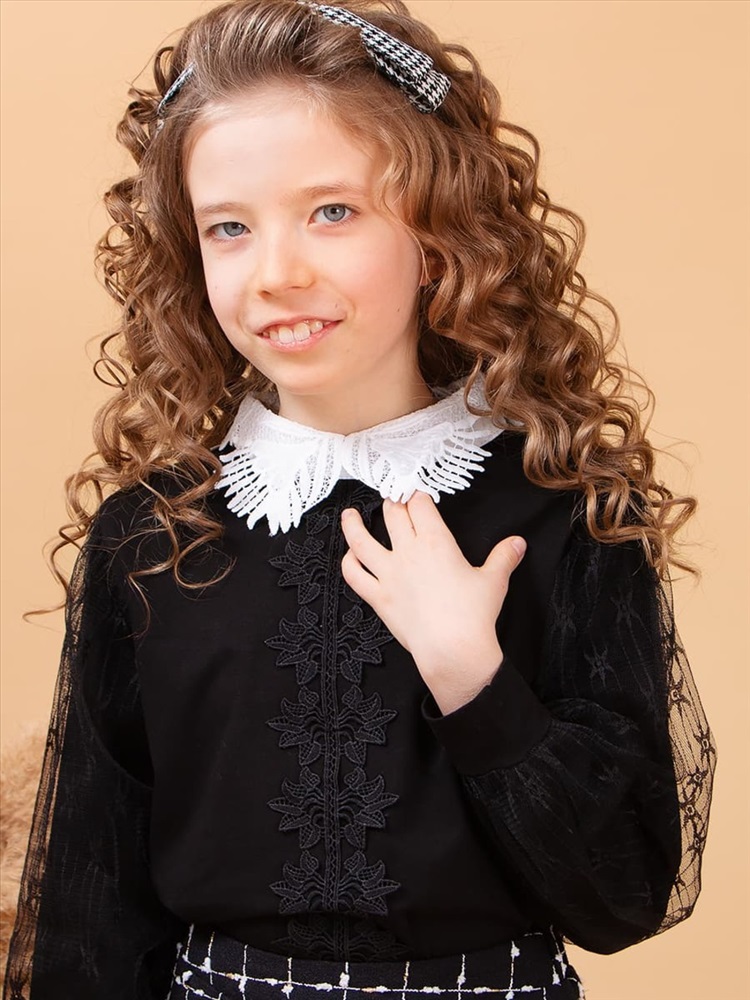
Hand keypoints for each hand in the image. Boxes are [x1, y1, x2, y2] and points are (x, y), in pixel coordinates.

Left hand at [340, 492, 525, 714]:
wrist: (453, 650)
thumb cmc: (473, 616)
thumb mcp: (494, 581)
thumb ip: (503, 557)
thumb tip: (518, 543)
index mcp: (436, 543)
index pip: (420, 506)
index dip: (417, 495)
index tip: (416, 492)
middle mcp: (409, 553)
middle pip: (393, 515)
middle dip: (392, 502)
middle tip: (392, 497)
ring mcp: (389, 574)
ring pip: (361, 541)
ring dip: (353, 524)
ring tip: (349, 514)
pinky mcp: (379, 597)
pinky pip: (355, 575)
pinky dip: (348, 563)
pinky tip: (349, 556)